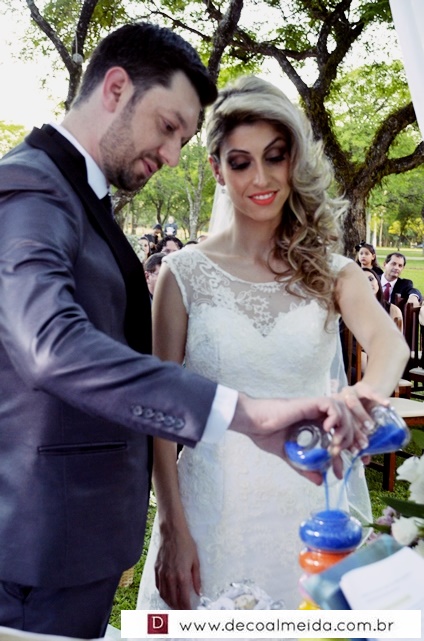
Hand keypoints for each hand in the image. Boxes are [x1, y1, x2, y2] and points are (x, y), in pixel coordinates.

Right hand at [155, 523, 200, 608]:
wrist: (172, 532)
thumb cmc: (186, 544)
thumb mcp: (195, 561)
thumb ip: (196, 579)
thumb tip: (199, 592)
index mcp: (182, 576)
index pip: (184, 599)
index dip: (187, 609)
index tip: (190, 613)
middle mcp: (170, 577)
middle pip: (172, 600)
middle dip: (178, 608)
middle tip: (183, 612)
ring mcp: (162, 574)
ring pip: (163, 595)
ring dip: (169, 603)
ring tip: (175, 606)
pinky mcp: (156, 569)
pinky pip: (158, 586)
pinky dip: (162, 593)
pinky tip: (167, 594)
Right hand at [229, 394, 358, 483]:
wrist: (253, 424)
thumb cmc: (266, 434)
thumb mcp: (290, 455)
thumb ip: (305, 467)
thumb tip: (319, 482)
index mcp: (314, 425)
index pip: (339, 434)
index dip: (346, 451)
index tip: (342, 468)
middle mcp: (317, 415)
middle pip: (347, 421)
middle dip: (353, 438)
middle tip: (346, 455)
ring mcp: (314, 408)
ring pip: (343, 411)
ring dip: (344, 429)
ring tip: (334, 444)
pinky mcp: (309, 403)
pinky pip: (331, 404)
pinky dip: (334, 417)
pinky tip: (326, 430)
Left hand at [333, 381, 389, 453]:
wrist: (366, 394)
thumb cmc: (358, 415)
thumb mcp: (356, 428)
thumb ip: (355, 443)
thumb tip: (360, 463)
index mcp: (333, 413)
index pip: (336, 428)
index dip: (343, 440)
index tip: (350, 451)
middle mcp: (338, 401)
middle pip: (343, 416)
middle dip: (352, 430)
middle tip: (363, 442)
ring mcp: (350, 392)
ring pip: (352, 403)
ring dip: (361, 416)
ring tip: (370, 427)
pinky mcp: (362, 387)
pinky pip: (370, 392)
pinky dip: (378, 398)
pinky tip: (386, 405)